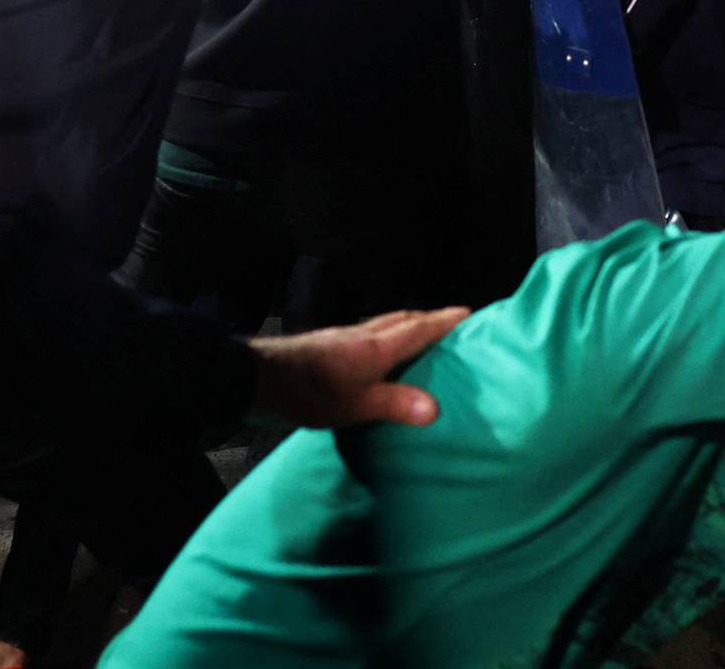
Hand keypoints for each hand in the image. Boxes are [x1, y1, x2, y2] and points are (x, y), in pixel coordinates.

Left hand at [248, 307, 471, 428]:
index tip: (468, 314)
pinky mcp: (326, 346)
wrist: (255, 379)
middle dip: (428, 319)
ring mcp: (342, 338)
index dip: (444, 321)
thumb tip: (436, 410)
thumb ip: (395, 404)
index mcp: (376, 347)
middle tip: (449, 324)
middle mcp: (362, 335)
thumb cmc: (308, 392)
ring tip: (419, 335)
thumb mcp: (355, 405)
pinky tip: (377, 352)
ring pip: (383, 324)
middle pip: (402, 319)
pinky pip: (367, 334)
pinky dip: (384, 336)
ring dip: (405, 325)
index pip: (419, 328)